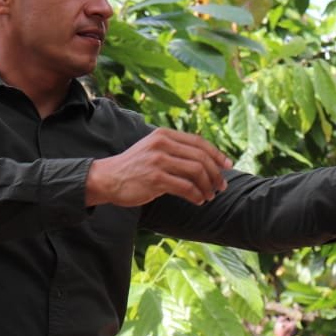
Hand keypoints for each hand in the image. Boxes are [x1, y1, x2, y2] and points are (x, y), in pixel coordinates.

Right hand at [85, 128, 232, 206]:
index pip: (199, 142)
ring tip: (210, 195)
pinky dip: (196, 195)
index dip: (216, 154)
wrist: (107, 178)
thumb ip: (175, 150)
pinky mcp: (155, 178)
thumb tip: (207, 161)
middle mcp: (162, 144)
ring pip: (196, 171)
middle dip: (216, 173)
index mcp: (164, 134)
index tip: (228, 165)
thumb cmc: (135, 167)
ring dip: (208, 186)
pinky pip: (185, 187)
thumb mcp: (154, 149)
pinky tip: (198, 201)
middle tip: (222, 186)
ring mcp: (158, 161)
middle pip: (201, 157)